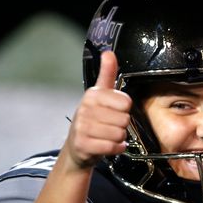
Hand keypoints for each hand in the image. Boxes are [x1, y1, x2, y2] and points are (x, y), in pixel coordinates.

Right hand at [65, 51, 131, 169]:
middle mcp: (85, 109)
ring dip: (118, 138)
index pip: (126, 103)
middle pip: (124, 119)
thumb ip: (107, 74)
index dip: (124, 110)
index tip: (114, 111)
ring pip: (119, 134)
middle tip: (110, 126)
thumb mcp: (99, 95)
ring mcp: (82, 127)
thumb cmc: (92, 119)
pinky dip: (115, 148)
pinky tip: (108, 145)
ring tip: (108, 135)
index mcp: (92, 95)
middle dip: (122, 126)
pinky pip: (112, 147)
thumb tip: (108, 53)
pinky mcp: (84, 145)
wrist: (77, 146)